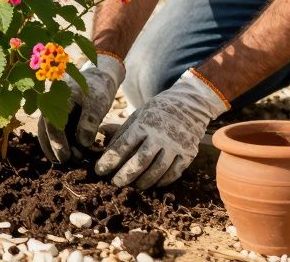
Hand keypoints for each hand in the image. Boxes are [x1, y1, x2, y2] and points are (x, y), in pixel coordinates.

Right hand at [37, 53, 125, 162]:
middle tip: (70, 162)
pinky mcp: (56, 115)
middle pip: (46, 130)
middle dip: (55, 149)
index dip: (57, 143)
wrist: (98, 76)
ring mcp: (51, 109)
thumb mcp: (98, 103)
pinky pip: (54, 131)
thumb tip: (82, 143)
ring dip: (56, 148)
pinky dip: (60, 143)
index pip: (52, 125)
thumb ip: (90, 121)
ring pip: (48, 132)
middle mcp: (49, 103)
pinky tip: (69, 154)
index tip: (66, 158)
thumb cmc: (98, 88)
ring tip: (71, 161)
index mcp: (57, 98)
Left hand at [94, 68, 227, 188]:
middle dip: (125, 175)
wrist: (190, 104)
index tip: (99, 171)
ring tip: (133, 185)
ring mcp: (176, 146)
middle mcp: (160, 135)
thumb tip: (101, 145)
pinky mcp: (188, 154)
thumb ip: (121, 131)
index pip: (123, 146)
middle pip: (140, 161)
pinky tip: (153, 183)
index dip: (110, 160)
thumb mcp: (138, 115)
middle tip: (114, 183)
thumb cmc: (158, 111)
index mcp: (144, 124)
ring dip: (143, 181)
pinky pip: (173, 174)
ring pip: (157, 171)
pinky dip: (161, 181)